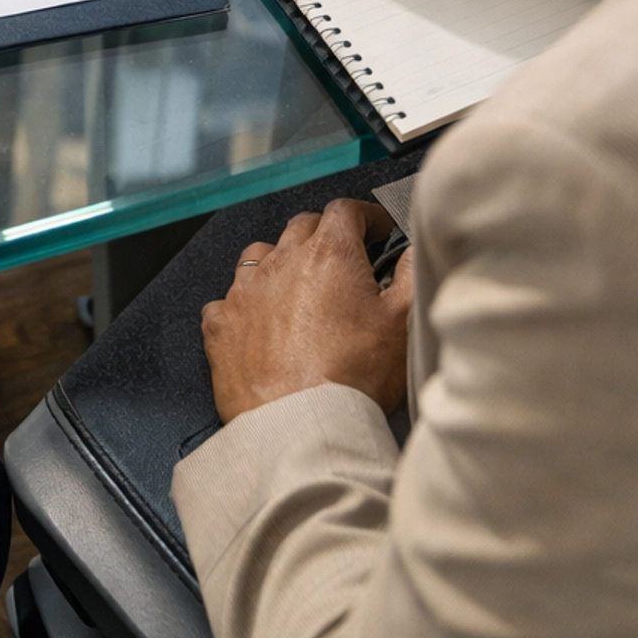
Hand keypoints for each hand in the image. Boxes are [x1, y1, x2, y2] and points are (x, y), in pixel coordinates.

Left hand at [201, 199, 413, 423]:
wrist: (301, 426)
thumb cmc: (355, 377)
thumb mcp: (404, 322)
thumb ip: (412, 274)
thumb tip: (415, 249)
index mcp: (329, 254)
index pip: (345, 211)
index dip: (364, 217)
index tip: (374, 229)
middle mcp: (281, 260)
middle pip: (302, 227)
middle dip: (325, 236)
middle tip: (343, 260)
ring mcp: (245, 290)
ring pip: (260, 255)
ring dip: (280, 264)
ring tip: (298, 289)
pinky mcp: (221, 324)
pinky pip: (228, 300)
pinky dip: (245, 305)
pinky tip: (259, 323)